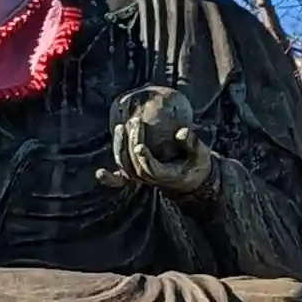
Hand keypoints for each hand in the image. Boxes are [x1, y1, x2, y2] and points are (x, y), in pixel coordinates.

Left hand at [99, 87, 213, 200]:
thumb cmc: (197, 164)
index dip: (144, 160)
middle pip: (134, 165)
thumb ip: (193, 143)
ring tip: (121, 126)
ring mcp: (141, 178)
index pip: (151, 169)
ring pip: (124, 166)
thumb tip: (181, 132)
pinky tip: (99, 173)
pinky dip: (110, 178)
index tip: (139, 146)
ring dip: (120, 147)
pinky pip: (120, 177)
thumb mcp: (201, 154)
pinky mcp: (136, 176)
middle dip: (132, 143)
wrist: (191, 180)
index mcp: (166, 176)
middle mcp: (151, 180)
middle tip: (135, 121)